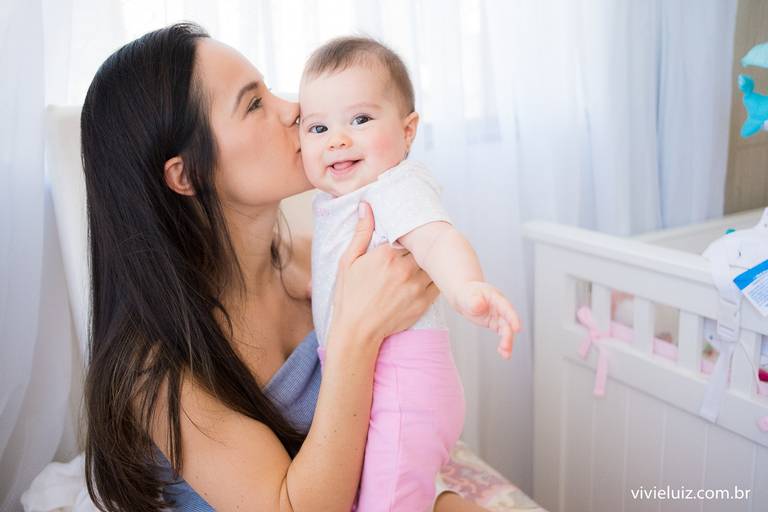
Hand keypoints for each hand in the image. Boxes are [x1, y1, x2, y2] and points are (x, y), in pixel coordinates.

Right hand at [328, 202, 439, 346]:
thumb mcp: (348, 261)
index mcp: (386, 254)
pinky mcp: (424, 301)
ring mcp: (416, 285)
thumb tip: (366, 206)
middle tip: (422, 239)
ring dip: (431, 260)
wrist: (357, 331)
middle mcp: (404, 268)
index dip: (410, 230)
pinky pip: (438, 283)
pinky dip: (436, 277)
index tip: (410, 228)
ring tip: (428, 256)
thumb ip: (361, 233)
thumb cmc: (349, 296)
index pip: (407, 231)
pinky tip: (429, 274)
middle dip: (423, 243)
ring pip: (433, 263)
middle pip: (423, 246)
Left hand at [455, 281, 519, 358]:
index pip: (506, 308)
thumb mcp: (468, 295)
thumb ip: (474, 301)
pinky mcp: (495, 324)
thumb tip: (479, 305)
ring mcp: (499, 316)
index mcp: (496, 298)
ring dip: (508, 342)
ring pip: (506, 330)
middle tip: (506, 347)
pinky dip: (503, 343)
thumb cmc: (467, 293)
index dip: (512, 318)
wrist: (464, 297)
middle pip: (508, 322)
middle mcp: (501, 308)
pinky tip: (503, 353)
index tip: (517, 329)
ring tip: (506, 355)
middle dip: (508, 335)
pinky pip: (501, 334)